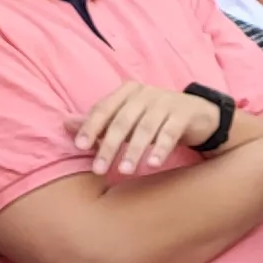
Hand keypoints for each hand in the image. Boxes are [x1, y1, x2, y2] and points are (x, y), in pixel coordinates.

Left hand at [69, 80, 222, 175]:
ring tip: (124, 170)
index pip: (104, 108)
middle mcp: (145, 93)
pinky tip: (152, 164)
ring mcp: (166, 102)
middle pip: (122, 120)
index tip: (80, 146)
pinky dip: (160, 148)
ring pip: (146, 127)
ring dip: (133, 150)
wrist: (197, 115)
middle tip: (98, 169)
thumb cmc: (154, 118)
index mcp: (127, 91)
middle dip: (109, 145)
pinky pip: (170, 132)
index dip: (91, 127)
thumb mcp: (126, 118)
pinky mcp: (184, 113)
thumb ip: (99, 122)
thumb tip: (65, 124)